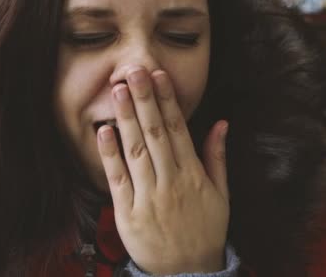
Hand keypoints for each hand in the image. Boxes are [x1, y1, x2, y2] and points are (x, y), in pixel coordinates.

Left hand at [96, 67, 229, 274]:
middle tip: (133, 70)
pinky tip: (104, 131)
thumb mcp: (221, 195)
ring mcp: (148, 198)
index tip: (159, 75)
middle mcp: (171, 182)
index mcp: (193, 175)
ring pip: (136, 151)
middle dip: (144, 99)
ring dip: (126, 118)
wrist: (188, 273)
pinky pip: (118, 180)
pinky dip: (110, 155)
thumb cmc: (205, 230)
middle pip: (155, 134)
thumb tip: (221, 123)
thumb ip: (217, 158)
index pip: (178, 130)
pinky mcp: (128, 214)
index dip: (167, 100)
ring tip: (118, 89)